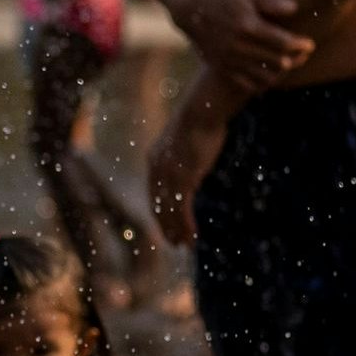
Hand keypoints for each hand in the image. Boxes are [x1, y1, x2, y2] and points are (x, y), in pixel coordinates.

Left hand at [147, 90, 227, 245]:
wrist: (201, 110)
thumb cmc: (199, 119)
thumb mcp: (186, 139)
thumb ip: (183, 154)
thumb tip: (191, 160)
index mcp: (155, 159)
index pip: (154, 192)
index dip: (159, 210)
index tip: (164, 223)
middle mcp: (157, 171)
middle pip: (158, 205)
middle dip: (165, 226)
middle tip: (173, 242)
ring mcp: (168, 177)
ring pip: (170, 211)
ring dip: (176, 230)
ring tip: (183, 245)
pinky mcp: (183, 180)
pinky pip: (182, 210)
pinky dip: (185, 225)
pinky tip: (191, 237)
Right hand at [177, 0, 311, 87]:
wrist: (190, 9)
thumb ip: (271, 1)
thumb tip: (295, 8)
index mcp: (247, 26)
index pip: (282, 42)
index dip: (300, 45)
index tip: (310, 44)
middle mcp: (238, 46)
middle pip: (277, 61)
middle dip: (296, 59)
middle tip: (304, 54)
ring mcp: (229, 59)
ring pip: (264, 76)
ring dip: (281, 72)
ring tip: (288, 63)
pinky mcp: (221, 67)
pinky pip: (247, 84)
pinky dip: (262, 83)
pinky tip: (270, 74)